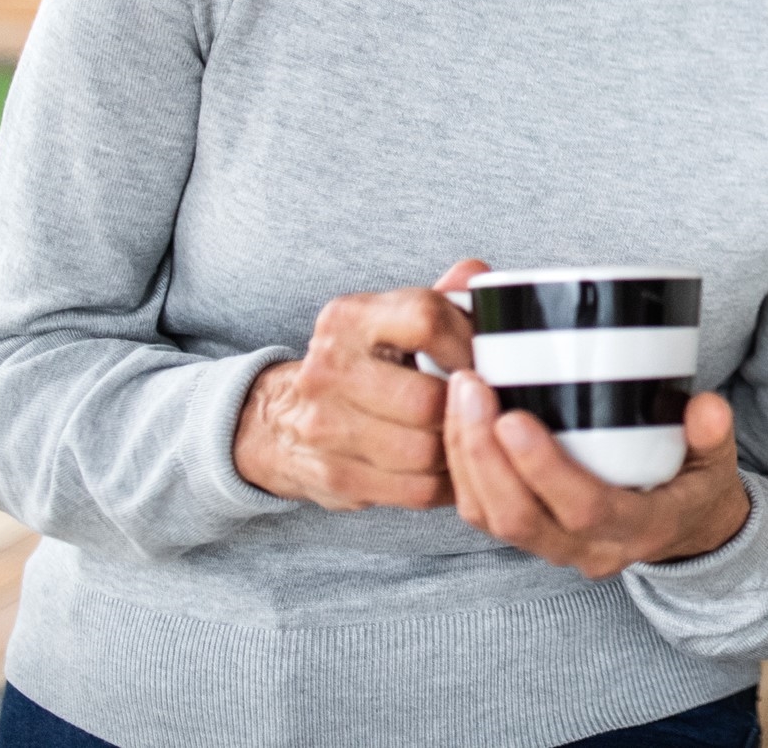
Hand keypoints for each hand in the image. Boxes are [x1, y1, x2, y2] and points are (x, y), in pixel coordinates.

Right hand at [233, 259, 483, 509]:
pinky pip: (416, 490)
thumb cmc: (362, 362)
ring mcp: (324, 427)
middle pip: (428, 400)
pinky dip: (446, 482)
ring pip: (426, 451)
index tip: (487, 358)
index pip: (426, 320)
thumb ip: (441, 296)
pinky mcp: (334, 476)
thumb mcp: (392, 318)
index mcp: (348, 317)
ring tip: (471, 434)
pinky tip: (451, 466)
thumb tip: (478, 276)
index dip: (469, 343)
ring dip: (460, 448)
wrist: (280, 417)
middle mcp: (328, 369)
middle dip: (468, 406)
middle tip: (486, 405)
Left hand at [445, 373, 750, 578]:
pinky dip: (460, 468)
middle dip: (483, 453)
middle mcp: (589, 549)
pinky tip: (455, 417)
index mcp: (638, 529)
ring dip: (464, 457)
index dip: (543, 468)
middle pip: (519, 517)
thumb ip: (714, 434)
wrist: (686, 531)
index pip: (583, 509)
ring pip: (492, 518)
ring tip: (458, 392)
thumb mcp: (718, 461)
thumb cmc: (697, 485)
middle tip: (470, 386)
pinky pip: (483, 513)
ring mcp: (555, 547)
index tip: (513, 416)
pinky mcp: (531, 534)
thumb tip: (706, 407)